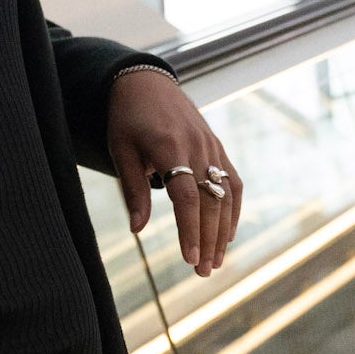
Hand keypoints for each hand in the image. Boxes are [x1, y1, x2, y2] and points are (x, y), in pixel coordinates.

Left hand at [106, 72, 243, 276]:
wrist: (145, 82)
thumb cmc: (127, 118)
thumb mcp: (120, 150)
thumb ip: (132, 189)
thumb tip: (137, 229)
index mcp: (170, 147)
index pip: (185, 197)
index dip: (190, 230)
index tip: (190, 259)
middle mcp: (197, 147)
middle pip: (210, 201)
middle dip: (208, 239)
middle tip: (203, 272)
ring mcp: (212, 147)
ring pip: (226, 195)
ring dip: (223, 231)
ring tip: (215, 262)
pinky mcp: (218, 147)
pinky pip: (234, 182)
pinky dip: (233, 209)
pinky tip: (227, 234)